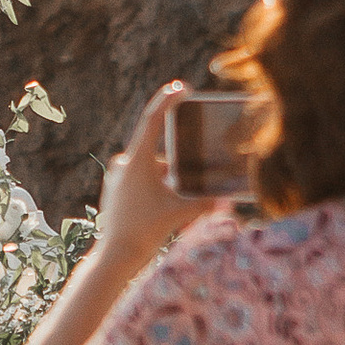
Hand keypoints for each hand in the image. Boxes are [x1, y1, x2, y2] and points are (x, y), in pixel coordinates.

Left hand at [96, 85, 204, 274]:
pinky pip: (142, 180)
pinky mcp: (116, 188)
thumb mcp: (179, 213)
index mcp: (136, 161)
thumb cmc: (144, 232)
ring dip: (169, 179)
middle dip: (178, 163)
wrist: (115, 256)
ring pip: (152, 169)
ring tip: (179, 201)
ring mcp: (118, 176)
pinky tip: (166, 203)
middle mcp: (124, 163)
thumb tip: (229, 199)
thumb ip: (205, 203)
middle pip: (160, 152)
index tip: (181, 87)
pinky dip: (157, 187)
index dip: (168, 101)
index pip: (153, 121)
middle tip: (192, 165)